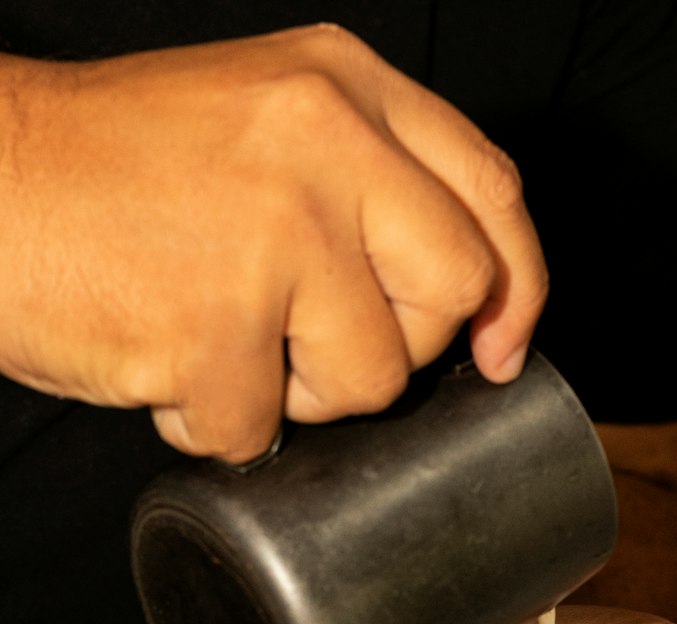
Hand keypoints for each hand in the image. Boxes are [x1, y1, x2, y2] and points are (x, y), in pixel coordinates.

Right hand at [0, 26, 547, 461]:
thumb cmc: (106, 170)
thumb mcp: (258, 121)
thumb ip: (361, 180)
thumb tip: (459, 291)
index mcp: (340, 86)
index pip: (490, 191)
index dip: (516, 286)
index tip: (502, 347)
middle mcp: (321, 144)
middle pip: (452, 292)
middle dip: (394, 347)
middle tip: (309, 339)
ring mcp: (273, 232)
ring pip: (368, 379)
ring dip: (291, 393)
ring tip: (213, 336)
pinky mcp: (215, 320)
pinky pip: (256, 428)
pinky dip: (207, 422)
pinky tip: (162, 361)